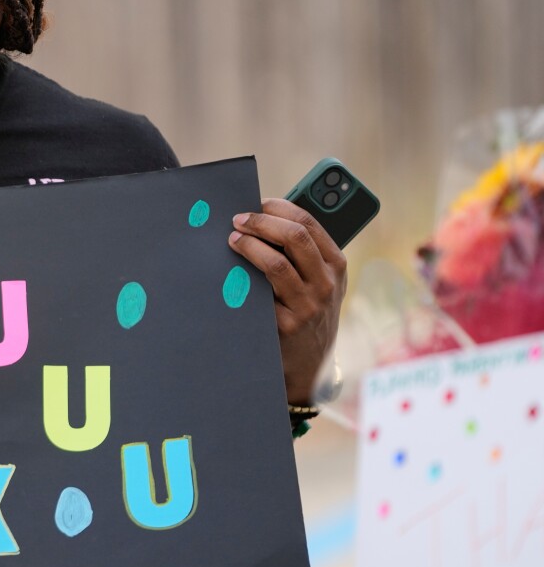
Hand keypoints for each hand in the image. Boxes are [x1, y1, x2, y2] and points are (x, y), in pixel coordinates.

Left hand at [228, 199, 346, 404]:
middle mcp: (326, 283)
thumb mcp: (319, 281)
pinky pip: (259, 293)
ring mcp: (307, 305)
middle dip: (261, 222)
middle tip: (238, 220)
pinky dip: (241, 276)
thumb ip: (303, 252)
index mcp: (335, 264)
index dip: (279, 208)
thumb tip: (264, 216)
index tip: (258, 202)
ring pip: (275, 263)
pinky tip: (230, 271)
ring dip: (249, 246)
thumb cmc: (308, 310)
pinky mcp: (287, 324)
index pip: (310, 222)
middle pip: (294, 237)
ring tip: (232, 240)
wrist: (309, 364)